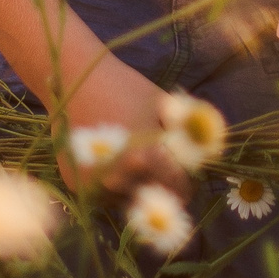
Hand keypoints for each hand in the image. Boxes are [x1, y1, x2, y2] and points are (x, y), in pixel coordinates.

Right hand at [55, 53, 189, 198]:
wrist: (76, 78)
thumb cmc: (126, 86)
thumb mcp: (164, 107)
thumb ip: (185, 137)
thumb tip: (203, 159)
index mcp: (145, 159)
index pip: (178, 188)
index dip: (186, 183)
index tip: (188, 178)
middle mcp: (118, 178)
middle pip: (154, 196)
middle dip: (162, 186)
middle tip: (165, 172)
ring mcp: (94, 184)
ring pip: (128, 199)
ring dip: (137, 188)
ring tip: (137, 163)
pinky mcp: (76, 185)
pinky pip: (105, 195)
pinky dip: (114, 185)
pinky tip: (114, 162)